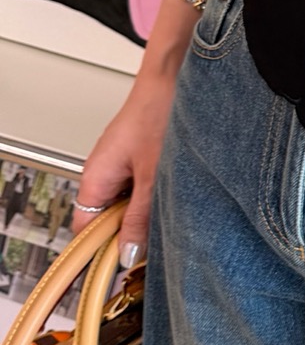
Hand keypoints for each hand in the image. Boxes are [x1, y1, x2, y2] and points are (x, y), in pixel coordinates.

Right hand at [75, 68, 180, 265]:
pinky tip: (180, 196)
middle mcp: (105, 173)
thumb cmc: (161, 110)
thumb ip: (141, 217)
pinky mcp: (143, 159)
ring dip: (150, 214)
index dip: (101, 253)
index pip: (85, 231)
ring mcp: (124, 165)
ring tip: (174, 214)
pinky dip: (159, 197)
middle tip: (158, 246)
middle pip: (109, 222)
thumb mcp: (156, 176)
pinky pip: (145, 190)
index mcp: (95, 177)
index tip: (123, 269)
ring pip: (131, 206)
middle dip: (133, 235)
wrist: (179, 75)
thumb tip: (129, 253)